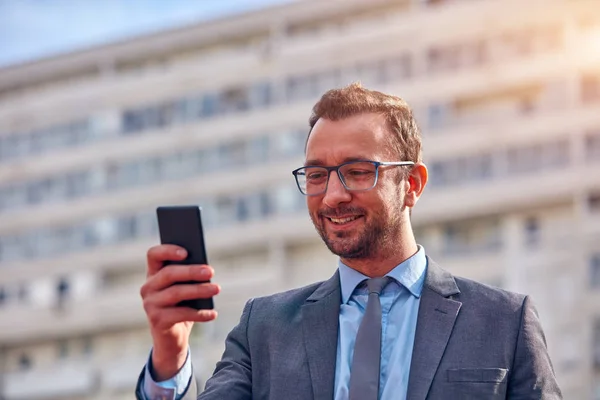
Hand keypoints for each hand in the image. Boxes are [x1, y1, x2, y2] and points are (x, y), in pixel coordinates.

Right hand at [140, 244, 219, 380]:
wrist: (172, 337)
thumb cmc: (182, 305)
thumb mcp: (185, 288)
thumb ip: (189, 276)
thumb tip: (205, 269)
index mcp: (153, 273)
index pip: (153, 254)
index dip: (168, 250)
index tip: (186, 252)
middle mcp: (148, 287)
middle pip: (168, 273)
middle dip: (191, 271)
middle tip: (211, 271)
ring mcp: (150, 304)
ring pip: (176, 293)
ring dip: (199, 290)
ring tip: (217, 289)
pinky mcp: (157, 321)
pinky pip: (181, 314)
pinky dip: (199, 313)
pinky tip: (213, 313)